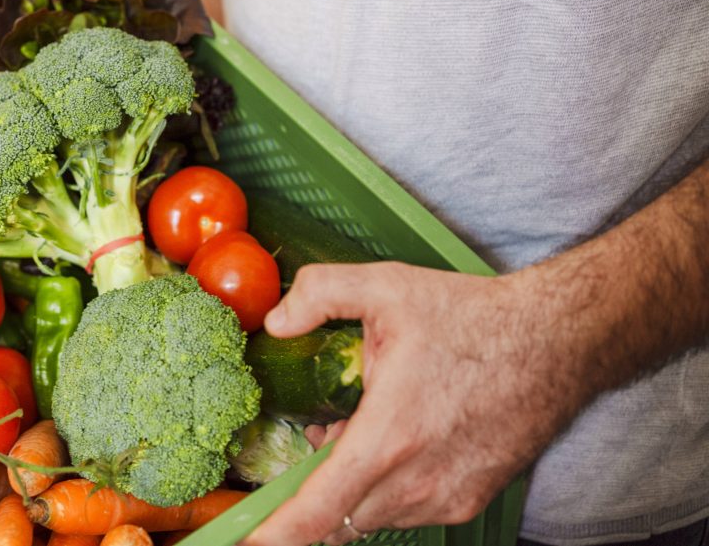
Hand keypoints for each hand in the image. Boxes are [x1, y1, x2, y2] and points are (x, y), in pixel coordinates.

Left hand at [244, 262, 571, 545]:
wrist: (558, 342)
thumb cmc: (473, 317)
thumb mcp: (387, 286)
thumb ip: (320, 292)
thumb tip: (277, 321)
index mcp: (388, 440)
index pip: (317, 512)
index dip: (275, 536)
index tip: (247, 545)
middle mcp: (417, 483)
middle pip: (337, 519)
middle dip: (310, 492)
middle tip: (318, 433)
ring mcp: (446, 498)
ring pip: (370, 515)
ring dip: (350, 487)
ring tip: (359, 428)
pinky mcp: (467, 501)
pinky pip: (405, 510)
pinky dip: (384, 488)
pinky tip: (394, 441)